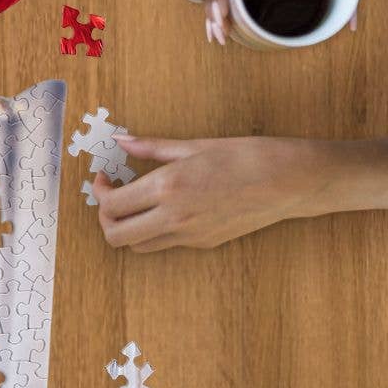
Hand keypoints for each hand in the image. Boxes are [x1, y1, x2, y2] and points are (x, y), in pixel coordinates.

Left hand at [95, 133, 340, 250]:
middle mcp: (174, 217)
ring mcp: (189, 236)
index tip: (104, 179)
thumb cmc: (245, 155)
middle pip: (117, 236)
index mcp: (168, 187)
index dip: (99, 193)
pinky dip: (156, 230)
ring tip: (138, 204)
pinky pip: (166, 243)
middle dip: (105, 219)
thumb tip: (122, 140)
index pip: (112, 205)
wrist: (288, 181)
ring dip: (129, 228)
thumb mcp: (194, 145)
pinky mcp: (204, 244)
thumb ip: (152, 147)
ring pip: (139, 246)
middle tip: (112, 197)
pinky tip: (167, 208)